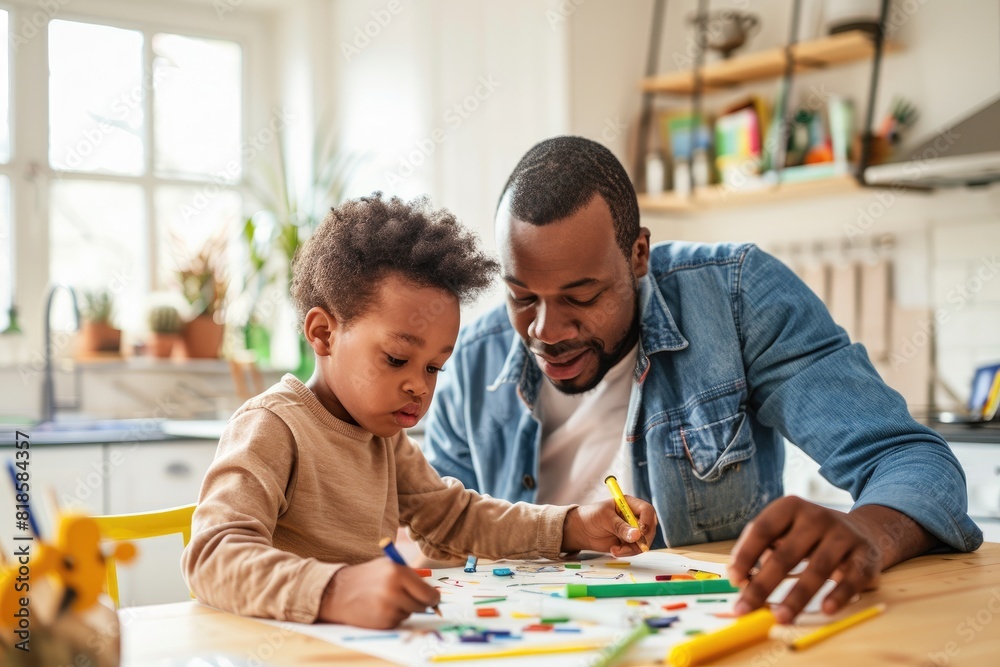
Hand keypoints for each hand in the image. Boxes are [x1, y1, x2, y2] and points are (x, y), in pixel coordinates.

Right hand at [319, 559, 440, 628]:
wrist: (337, 592)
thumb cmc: (366, 576)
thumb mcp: (388, 566)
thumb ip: (411, 576)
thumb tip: (434, 592)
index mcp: (399, 573)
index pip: (430, 594)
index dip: (433, 598)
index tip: (432, 598)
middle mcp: (394, 591)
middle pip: (423, 606)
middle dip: (419, 603)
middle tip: (406, 596)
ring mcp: (388, 609)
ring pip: (411, 613)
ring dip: (404, 608)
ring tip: (386, 598)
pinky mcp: (382, 622)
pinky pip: (399, 621)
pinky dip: (393, 616)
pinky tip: (379, 608)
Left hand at [562, 496, 657, 556]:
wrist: (581, 531)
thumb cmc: (591, 517)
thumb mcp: (605, 519)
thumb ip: (621, 527)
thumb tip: (637, 536)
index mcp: (629, 504)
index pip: (647, 510)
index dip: (647, 521)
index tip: (642, 532)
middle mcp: (634, 516)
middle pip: (650, 527)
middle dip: (643, 539)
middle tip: (631, 545)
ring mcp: (633, 530)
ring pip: (644, 541)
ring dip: (632, 549)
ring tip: (615, 550)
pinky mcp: (629, 542)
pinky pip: (636, 549)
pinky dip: (627, 553)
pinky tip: (614, 550)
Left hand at [727, 496, 880, 623]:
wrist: (862, 530)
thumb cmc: (809, 536)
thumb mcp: (784, 531)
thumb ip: (760, 549)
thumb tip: (738, 578)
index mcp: (790, 507)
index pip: (762, 530)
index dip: (746, 555)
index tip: (734, 580)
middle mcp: (816, 517)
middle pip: (786, 554)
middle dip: (762, 585)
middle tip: (745, 608)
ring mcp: (842, 534)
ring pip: (818, 569)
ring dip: (797, 597)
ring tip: (780, 617)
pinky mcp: (865, 555)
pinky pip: (851, 578)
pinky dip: (839, 595)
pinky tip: (826, 610)